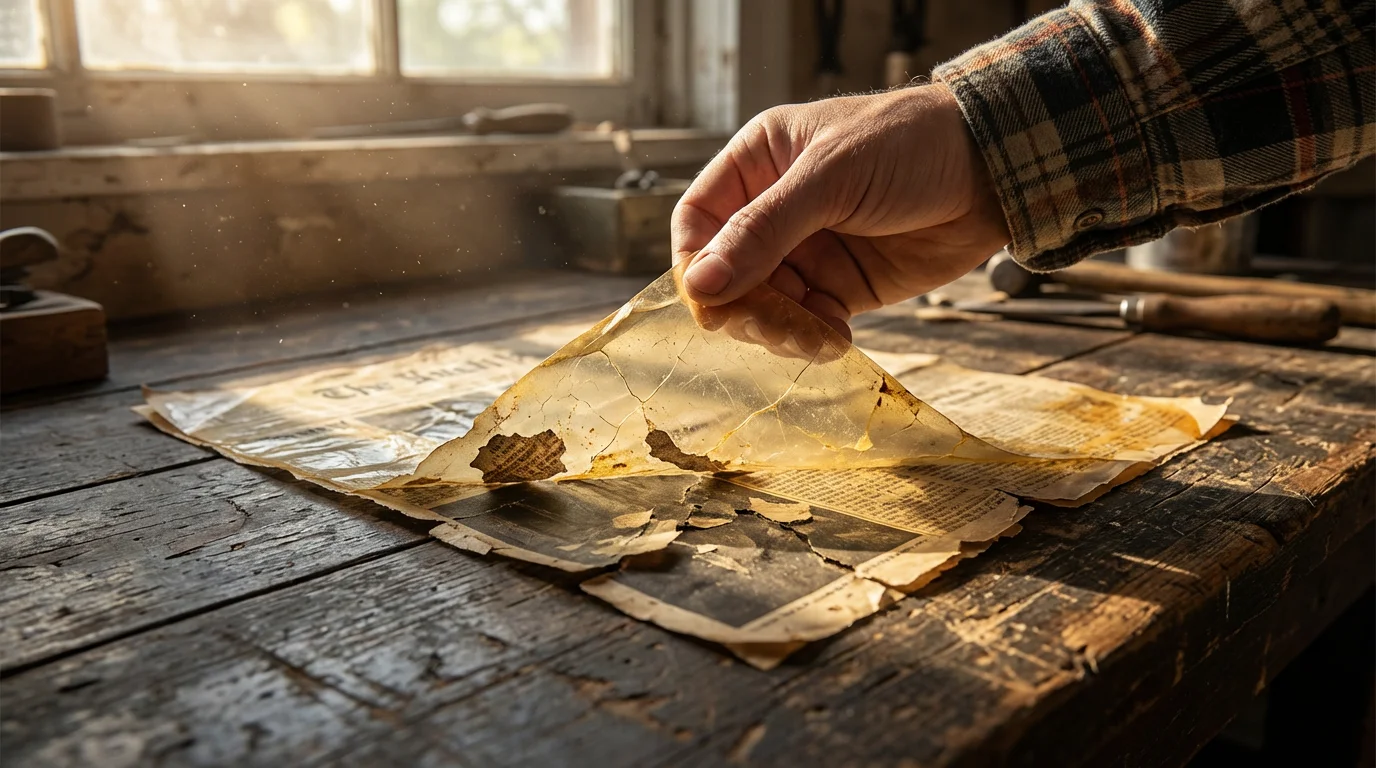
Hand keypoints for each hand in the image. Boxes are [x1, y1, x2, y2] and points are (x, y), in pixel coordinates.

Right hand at [672, 83, 1010, 338]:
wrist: (993, 168)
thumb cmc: (909, 143)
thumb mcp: (830, 177)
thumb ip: (763, 231)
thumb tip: (700, 285)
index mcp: (757, 164)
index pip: (698, 223)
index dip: (697, 265)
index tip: (712, 301)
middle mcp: (773, 210)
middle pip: (726, 276)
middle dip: (744, 308)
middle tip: (774, 326)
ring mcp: (806, 252)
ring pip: (763, 308)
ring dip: (780, 331)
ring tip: (816, 337)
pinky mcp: (841, 287)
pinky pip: (807, 324)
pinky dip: (814, 340)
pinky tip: (839, 340)